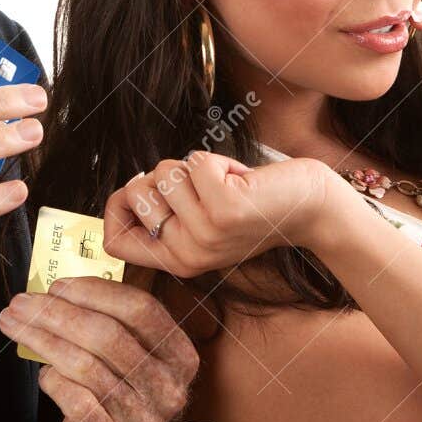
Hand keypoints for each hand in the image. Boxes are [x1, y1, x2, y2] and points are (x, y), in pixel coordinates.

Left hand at [0, 276, 198, 421]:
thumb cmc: (112, 393)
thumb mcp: (125, 356)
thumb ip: (108, 321)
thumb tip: (58, 288)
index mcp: (179, 355)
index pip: (141, 310)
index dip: (96, 292)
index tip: (57, 286)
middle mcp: (169, 388)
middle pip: (108, 335)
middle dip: (57, 314)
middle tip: (22, 303)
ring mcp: (145, 421)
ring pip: (85, 366)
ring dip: (42, 340)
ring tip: (14, 326)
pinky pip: (75, 401)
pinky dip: (53, 381)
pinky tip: (42, 373)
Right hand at [100, 150, 335, 277]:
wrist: (308, 208)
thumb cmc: (251, 207)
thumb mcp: (202, 223)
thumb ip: (166, 214)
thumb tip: (130, 190)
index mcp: (177, 261)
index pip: (113, 241)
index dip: (115, 209)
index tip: (138, 191)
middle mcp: (186, 253)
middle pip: (134, 194)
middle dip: (163, 174)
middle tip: (200, 187)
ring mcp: (204, 232)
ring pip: (165, 172)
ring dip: (195, 166)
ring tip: (224, 184)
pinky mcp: (223, 208)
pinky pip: (195, 162)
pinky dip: (218, 160)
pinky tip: (240, 179)